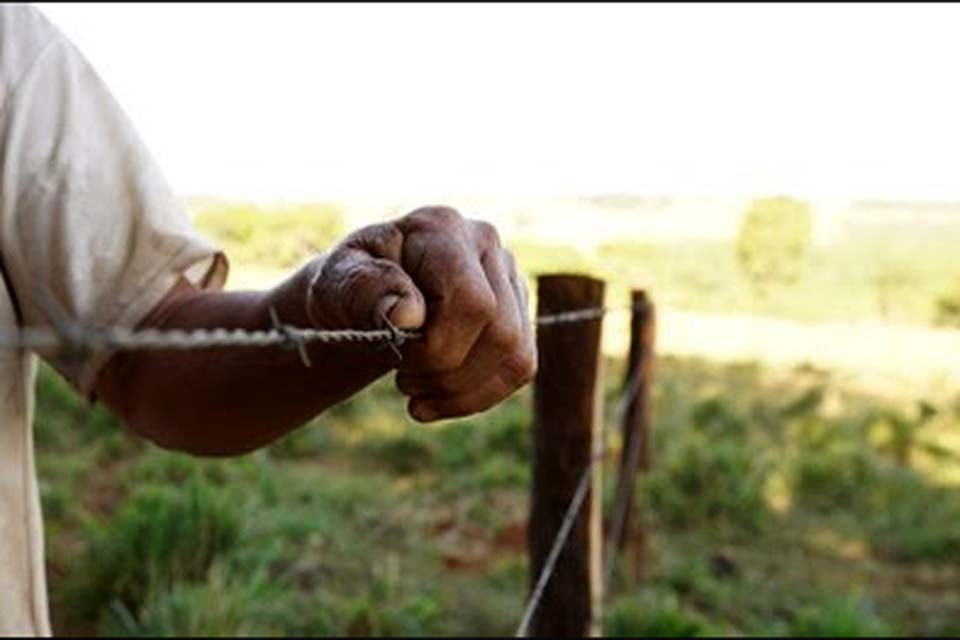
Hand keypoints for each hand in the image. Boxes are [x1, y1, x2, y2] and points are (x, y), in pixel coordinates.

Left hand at [306, 206, 535, 421]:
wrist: (359, 299)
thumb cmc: (345, 289)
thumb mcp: (335, 285)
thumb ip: (364, 291)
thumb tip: (409, 314)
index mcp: (442, 229)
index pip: (472, 302)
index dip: (438, 346)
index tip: (395, 351)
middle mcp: (486, 245)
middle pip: (501, 333)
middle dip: (448, 374)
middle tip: (403, 378)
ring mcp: (508, 278)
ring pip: (517, 355)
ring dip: (462, 392)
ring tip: (416, 390)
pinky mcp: (517, 313)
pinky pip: (520, 368)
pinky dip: (476, 397)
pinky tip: (437, 399)